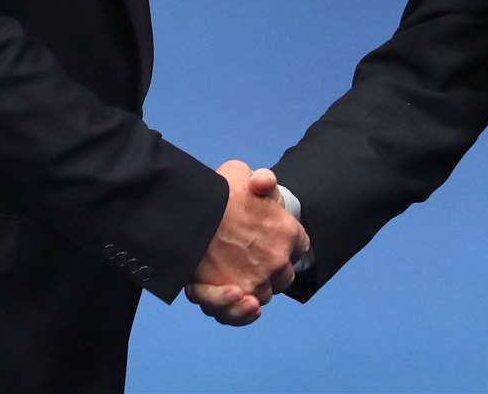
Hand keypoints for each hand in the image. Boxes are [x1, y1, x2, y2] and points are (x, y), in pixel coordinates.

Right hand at [188, 162, 307, 325]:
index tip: (270, 239)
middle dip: (271, 271)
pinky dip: (237, 312)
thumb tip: (262, 184)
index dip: (285, 244)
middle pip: (284, 276)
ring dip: (251, 292)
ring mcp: (256, 281)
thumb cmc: (214, 190)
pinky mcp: (232, 298)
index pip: (299, 247)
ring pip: (261, 296)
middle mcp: (278, 260)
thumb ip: (261, 179)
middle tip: (249, 260)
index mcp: (287, 231)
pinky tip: (238, 303)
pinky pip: (239, 313)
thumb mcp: (240, 173)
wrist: (187, 210)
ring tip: (236, 283)